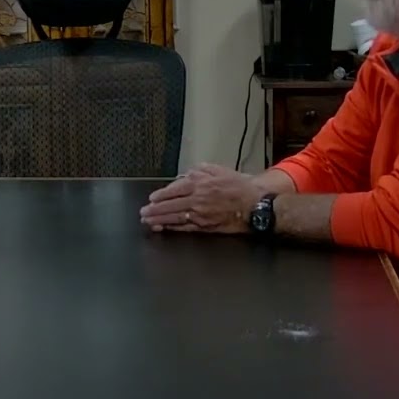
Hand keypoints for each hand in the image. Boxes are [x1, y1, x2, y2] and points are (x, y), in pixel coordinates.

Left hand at [139, 163, 263, 232]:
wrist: (254, 204)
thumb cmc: (239, 187)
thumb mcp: (218, 170)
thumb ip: (200, 170)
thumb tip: (186, 175)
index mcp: (199, 183)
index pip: (173, 189)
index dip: (160, 195)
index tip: (152, 198)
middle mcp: (196, 199)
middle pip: (169, 205)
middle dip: (153, 209)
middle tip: (143, 212)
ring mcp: (199, 214)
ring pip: (173, 217)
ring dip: (158, 220)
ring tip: (148, 221)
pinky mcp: (205, 226)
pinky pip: (184, 228)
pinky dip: (172, 228)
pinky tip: (164, 227)